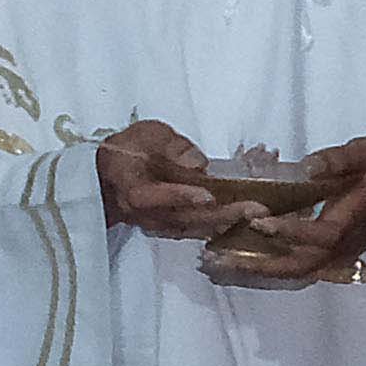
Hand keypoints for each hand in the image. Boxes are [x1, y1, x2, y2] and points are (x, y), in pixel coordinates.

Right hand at [94, 119, 250, 241]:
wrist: (110, 178)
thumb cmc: (128, 151)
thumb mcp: (144, 134)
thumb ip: (169, 145)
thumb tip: (196, 162)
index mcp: (131, 186)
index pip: (152, 196)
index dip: (179, 196)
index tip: (206, 195)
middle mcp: (144, 213)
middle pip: (183, 218)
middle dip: (221, 213)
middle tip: (253, 207)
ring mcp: (159, 225)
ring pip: (194, 228)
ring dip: (226, 222)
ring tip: (256, 213)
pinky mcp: (173, 229)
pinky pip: (198, 230)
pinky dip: (221, 226)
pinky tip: (244, 220)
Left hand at [219, 135, 365, 300]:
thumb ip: (343, 159)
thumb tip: (309, 165)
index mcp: (352, 221)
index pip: (321, 235)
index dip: (291, 231)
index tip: (258, 220)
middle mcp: (339, 246)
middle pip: (300, 267)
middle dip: (260, 266)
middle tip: (218, 257)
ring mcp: (332, 254)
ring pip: (293, 272)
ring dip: (255, 271)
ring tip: (213, 265)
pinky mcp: (323, 254)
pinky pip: (292, 267)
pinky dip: (262, 267)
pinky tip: (230, 261)